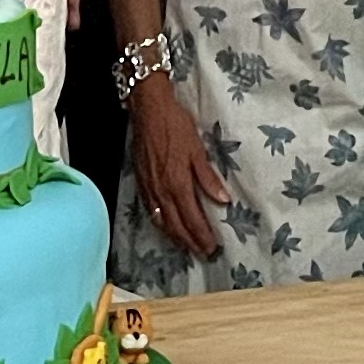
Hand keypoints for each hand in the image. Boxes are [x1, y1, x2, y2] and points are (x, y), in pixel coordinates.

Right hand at [127, 78, 225, 256]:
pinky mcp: (140, 183)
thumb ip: (208, 177)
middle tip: (202, 253)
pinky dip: (160, 224)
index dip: (202, 235)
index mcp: (178, 184)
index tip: (212, 247)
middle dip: (190, 242)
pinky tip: (166, 226)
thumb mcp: (197, 149)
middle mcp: (161, 191)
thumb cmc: (176, 126)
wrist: (148, 111)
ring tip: (187, 246)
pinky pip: (151, 211)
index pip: (192, 218)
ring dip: (175, 237)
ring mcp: (149, 188)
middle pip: (176, 226)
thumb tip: (223, 200)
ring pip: (162, 222)